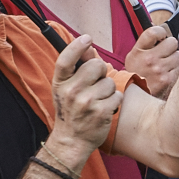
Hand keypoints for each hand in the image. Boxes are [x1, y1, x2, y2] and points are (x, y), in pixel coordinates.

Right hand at [49, 34, 121, 169]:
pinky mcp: (101, 112)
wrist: (72, 140)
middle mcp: (71, 92)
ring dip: (108, 90)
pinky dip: (115, 101)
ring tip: (98, 100)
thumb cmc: (71, 110)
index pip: (66, 60)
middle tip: (95, 84)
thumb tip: (88, 47)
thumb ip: (77, 68)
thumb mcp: (67, 88)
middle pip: (97, 66)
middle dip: (101, 72)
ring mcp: (86, 103)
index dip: (77, 46)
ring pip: (110, 82)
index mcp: (60, 83)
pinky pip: (118, 95)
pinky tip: (105, 108)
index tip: (87, 38)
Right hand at [124, 24, 178, 97]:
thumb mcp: (134, 56)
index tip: (161, 37)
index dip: (161, 32)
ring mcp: (159, 70)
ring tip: (165, 65)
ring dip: (175, 59)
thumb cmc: (136, 73)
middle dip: (170, 47)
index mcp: (139, 51)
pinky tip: (168, 74)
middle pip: (172, 42)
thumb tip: (160, 28)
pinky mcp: (168, 80)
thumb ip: (147, 43)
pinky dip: (177, 70)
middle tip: (164, 54)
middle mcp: (149, 59)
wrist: (134, 96)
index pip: (154, 32)